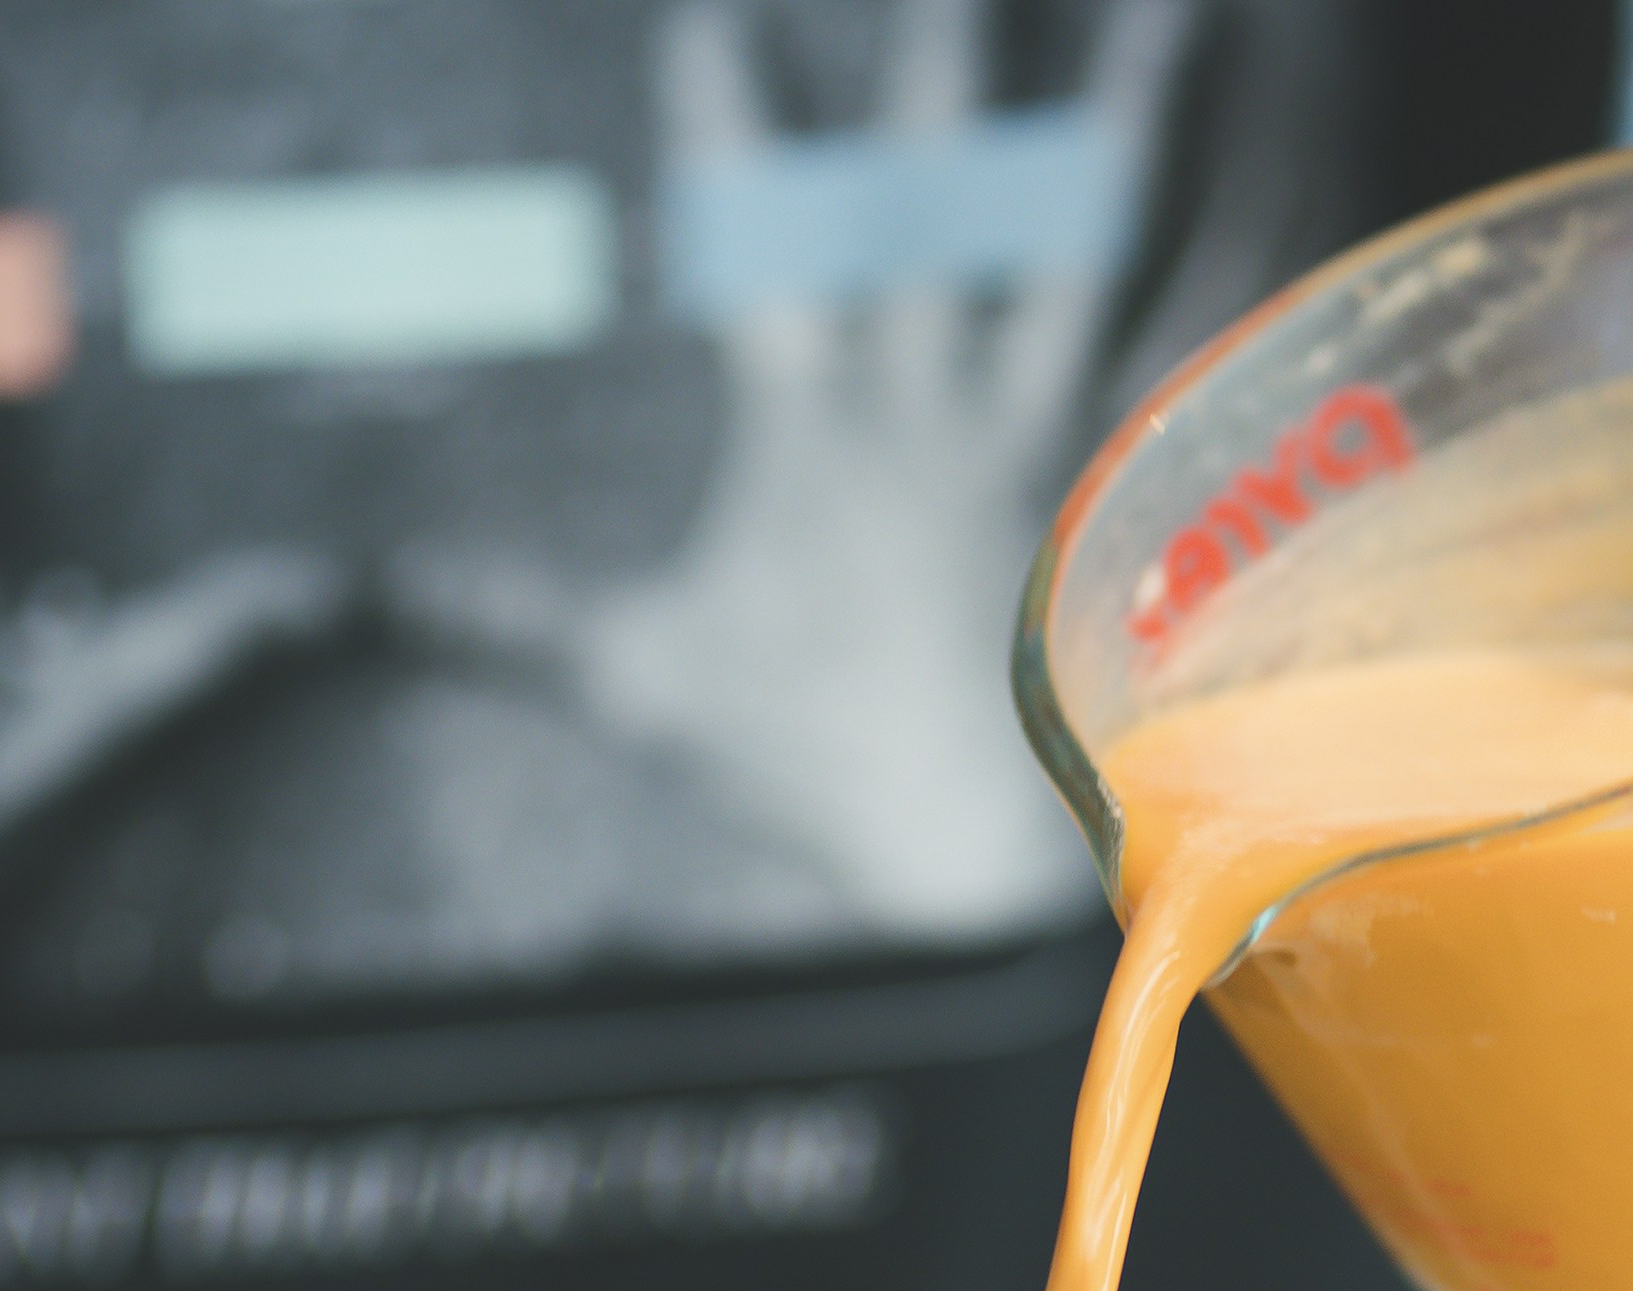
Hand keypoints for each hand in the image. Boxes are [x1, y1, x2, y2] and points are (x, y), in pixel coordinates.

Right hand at [394, 0, 1186, 947]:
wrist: (983, 863)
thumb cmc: (815, 769)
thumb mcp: (631, 681)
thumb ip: (487, 618)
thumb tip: (331, 598)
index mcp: (814, 422)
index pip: (754, 229)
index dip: (724, 118)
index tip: (707, 17)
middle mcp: (940, 392)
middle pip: (941, 181)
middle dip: (940, 56)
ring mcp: (1058, 425)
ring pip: (1098, 224)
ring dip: (1134, 99)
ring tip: (1181, 4)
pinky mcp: (1151, 474)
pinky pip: (1217, 333)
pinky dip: (1265, 245)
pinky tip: (1301, 160)